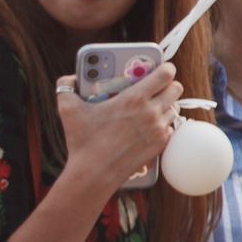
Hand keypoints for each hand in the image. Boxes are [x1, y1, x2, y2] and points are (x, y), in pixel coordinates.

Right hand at [55, 63, 183, 189]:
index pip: (166, 74)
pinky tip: (149, 125)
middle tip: (155, 87)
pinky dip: (163, 124)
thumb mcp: (68, 110)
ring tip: (150, 106)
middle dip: (167, 85)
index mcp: (134, 98)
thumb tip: (70, 78)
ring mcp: (158, 129)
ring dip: (165, 105)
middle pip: (176, 88)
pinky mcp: (161, 144)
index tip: (161, 68)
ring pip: (174, 108)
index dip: (165, 68)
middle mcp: (151, 112)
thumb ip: (66, 87)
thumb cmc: (82, 141)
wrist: (94, 174)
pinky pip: (170, 127)